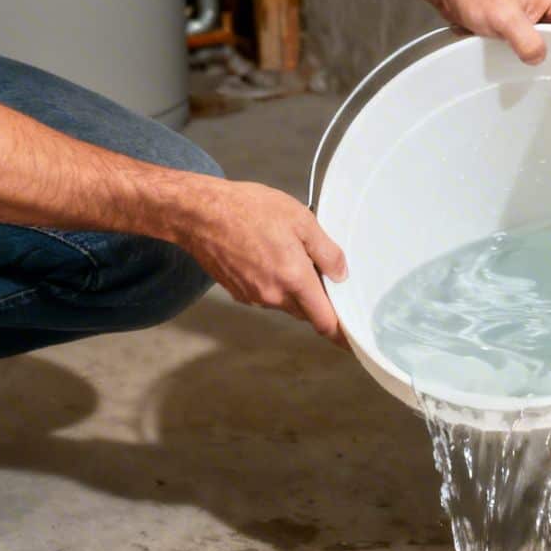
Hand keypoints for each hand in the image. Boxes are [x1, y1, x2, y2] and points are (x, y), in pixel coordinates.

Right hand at [170, 179, 350, 343]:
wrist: (199, 214)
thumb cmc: (247, 210)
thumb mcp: (300, 219)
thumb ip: (326, 251)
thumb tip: (341, 274)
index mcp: (295, 279)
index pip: (324, 322)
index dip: (341, 334)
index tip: (352, 341)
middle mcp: (274, 295)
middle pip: (306, 312)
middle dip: (316, 299)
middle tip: (317, 270)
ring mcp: (254, 297)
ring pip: (285, 303)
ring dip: (293, 289)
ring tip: (285, 253)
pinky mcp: (239, 294)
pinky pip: (266, 295)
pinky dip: (273, 284)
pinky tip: (266, 256)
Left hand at [430, 0, 550, 63]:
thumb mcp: (504, 18)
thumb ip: (527, 40)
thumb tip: (539, 58)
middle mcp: (550, 5)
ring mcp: (536, 15)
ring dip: (548, 57)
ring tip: (548, 77)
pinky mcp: (521, 25)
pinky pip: (535, 44)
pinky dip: (532, 55)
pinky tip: (527, 69)